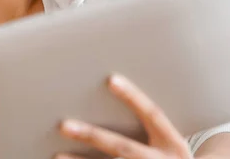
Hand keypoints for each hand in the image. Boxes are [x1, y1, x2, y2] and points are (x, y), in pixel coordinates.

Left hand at [57, 74, 191, 158]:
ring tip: (56, 156)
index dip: (133, 96)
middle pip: (123, 147)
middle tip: (64, 125)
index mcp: (173, 143)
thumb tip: (112, 88)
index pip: (153, 114)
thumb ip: (148, 123)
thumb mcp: (170, 142)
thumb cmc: (169, 156)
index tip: (111, 79)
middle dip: (92, 136)